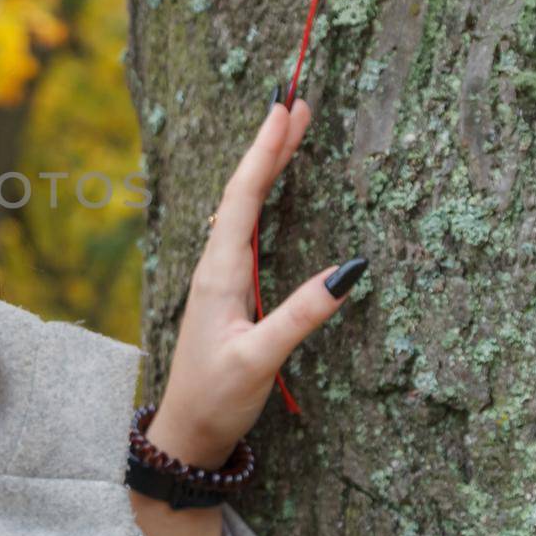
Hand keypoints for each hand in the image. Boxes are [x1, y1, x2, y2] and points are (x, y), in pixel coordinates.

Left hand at [150, 92, 366, 466]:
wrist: (185, 432)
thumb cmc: (217, 398)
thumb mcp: (260, 359)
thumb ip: (301, 316)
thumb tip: (351, 269)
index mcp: (218, 274)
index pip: (243, 199)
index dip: (265, 152)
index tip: (283, 110)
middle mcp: (214, 267)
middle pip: (242, 192)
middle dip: (270, 146)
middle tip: (297, 103)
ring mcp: (218, 277)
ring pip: (242, 208)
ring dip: (266, 167)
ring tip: (289, 130)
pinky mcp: (226, 292)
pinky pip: (244, 229)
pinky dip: (261, 198)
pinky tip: (268, 190)